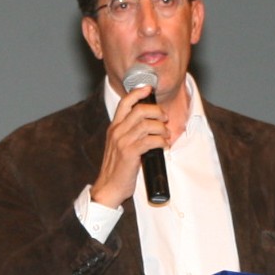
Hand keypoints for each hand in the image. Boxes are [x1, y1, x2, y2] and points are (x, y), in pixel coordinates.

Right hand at [92, 84, 170, 206]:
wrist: (109, 186)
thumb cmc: (119, 168)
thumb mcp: (121, 145)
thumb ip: (132, 134)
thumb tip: (152, 126)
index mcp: (114, 127)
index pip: (125, 103)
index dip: (138, 93)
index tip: (149, 88)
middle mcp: (117, 131)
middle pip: (140, 110)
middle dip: (157, 112)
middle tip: (165, 119)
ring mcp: (122, 141)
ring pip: (147, 124)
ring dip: (162, 129)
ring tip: (166, 136)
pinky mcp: (130, 153)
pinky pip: (151, 140)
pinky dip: (161, 142)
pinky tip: (164, 147)